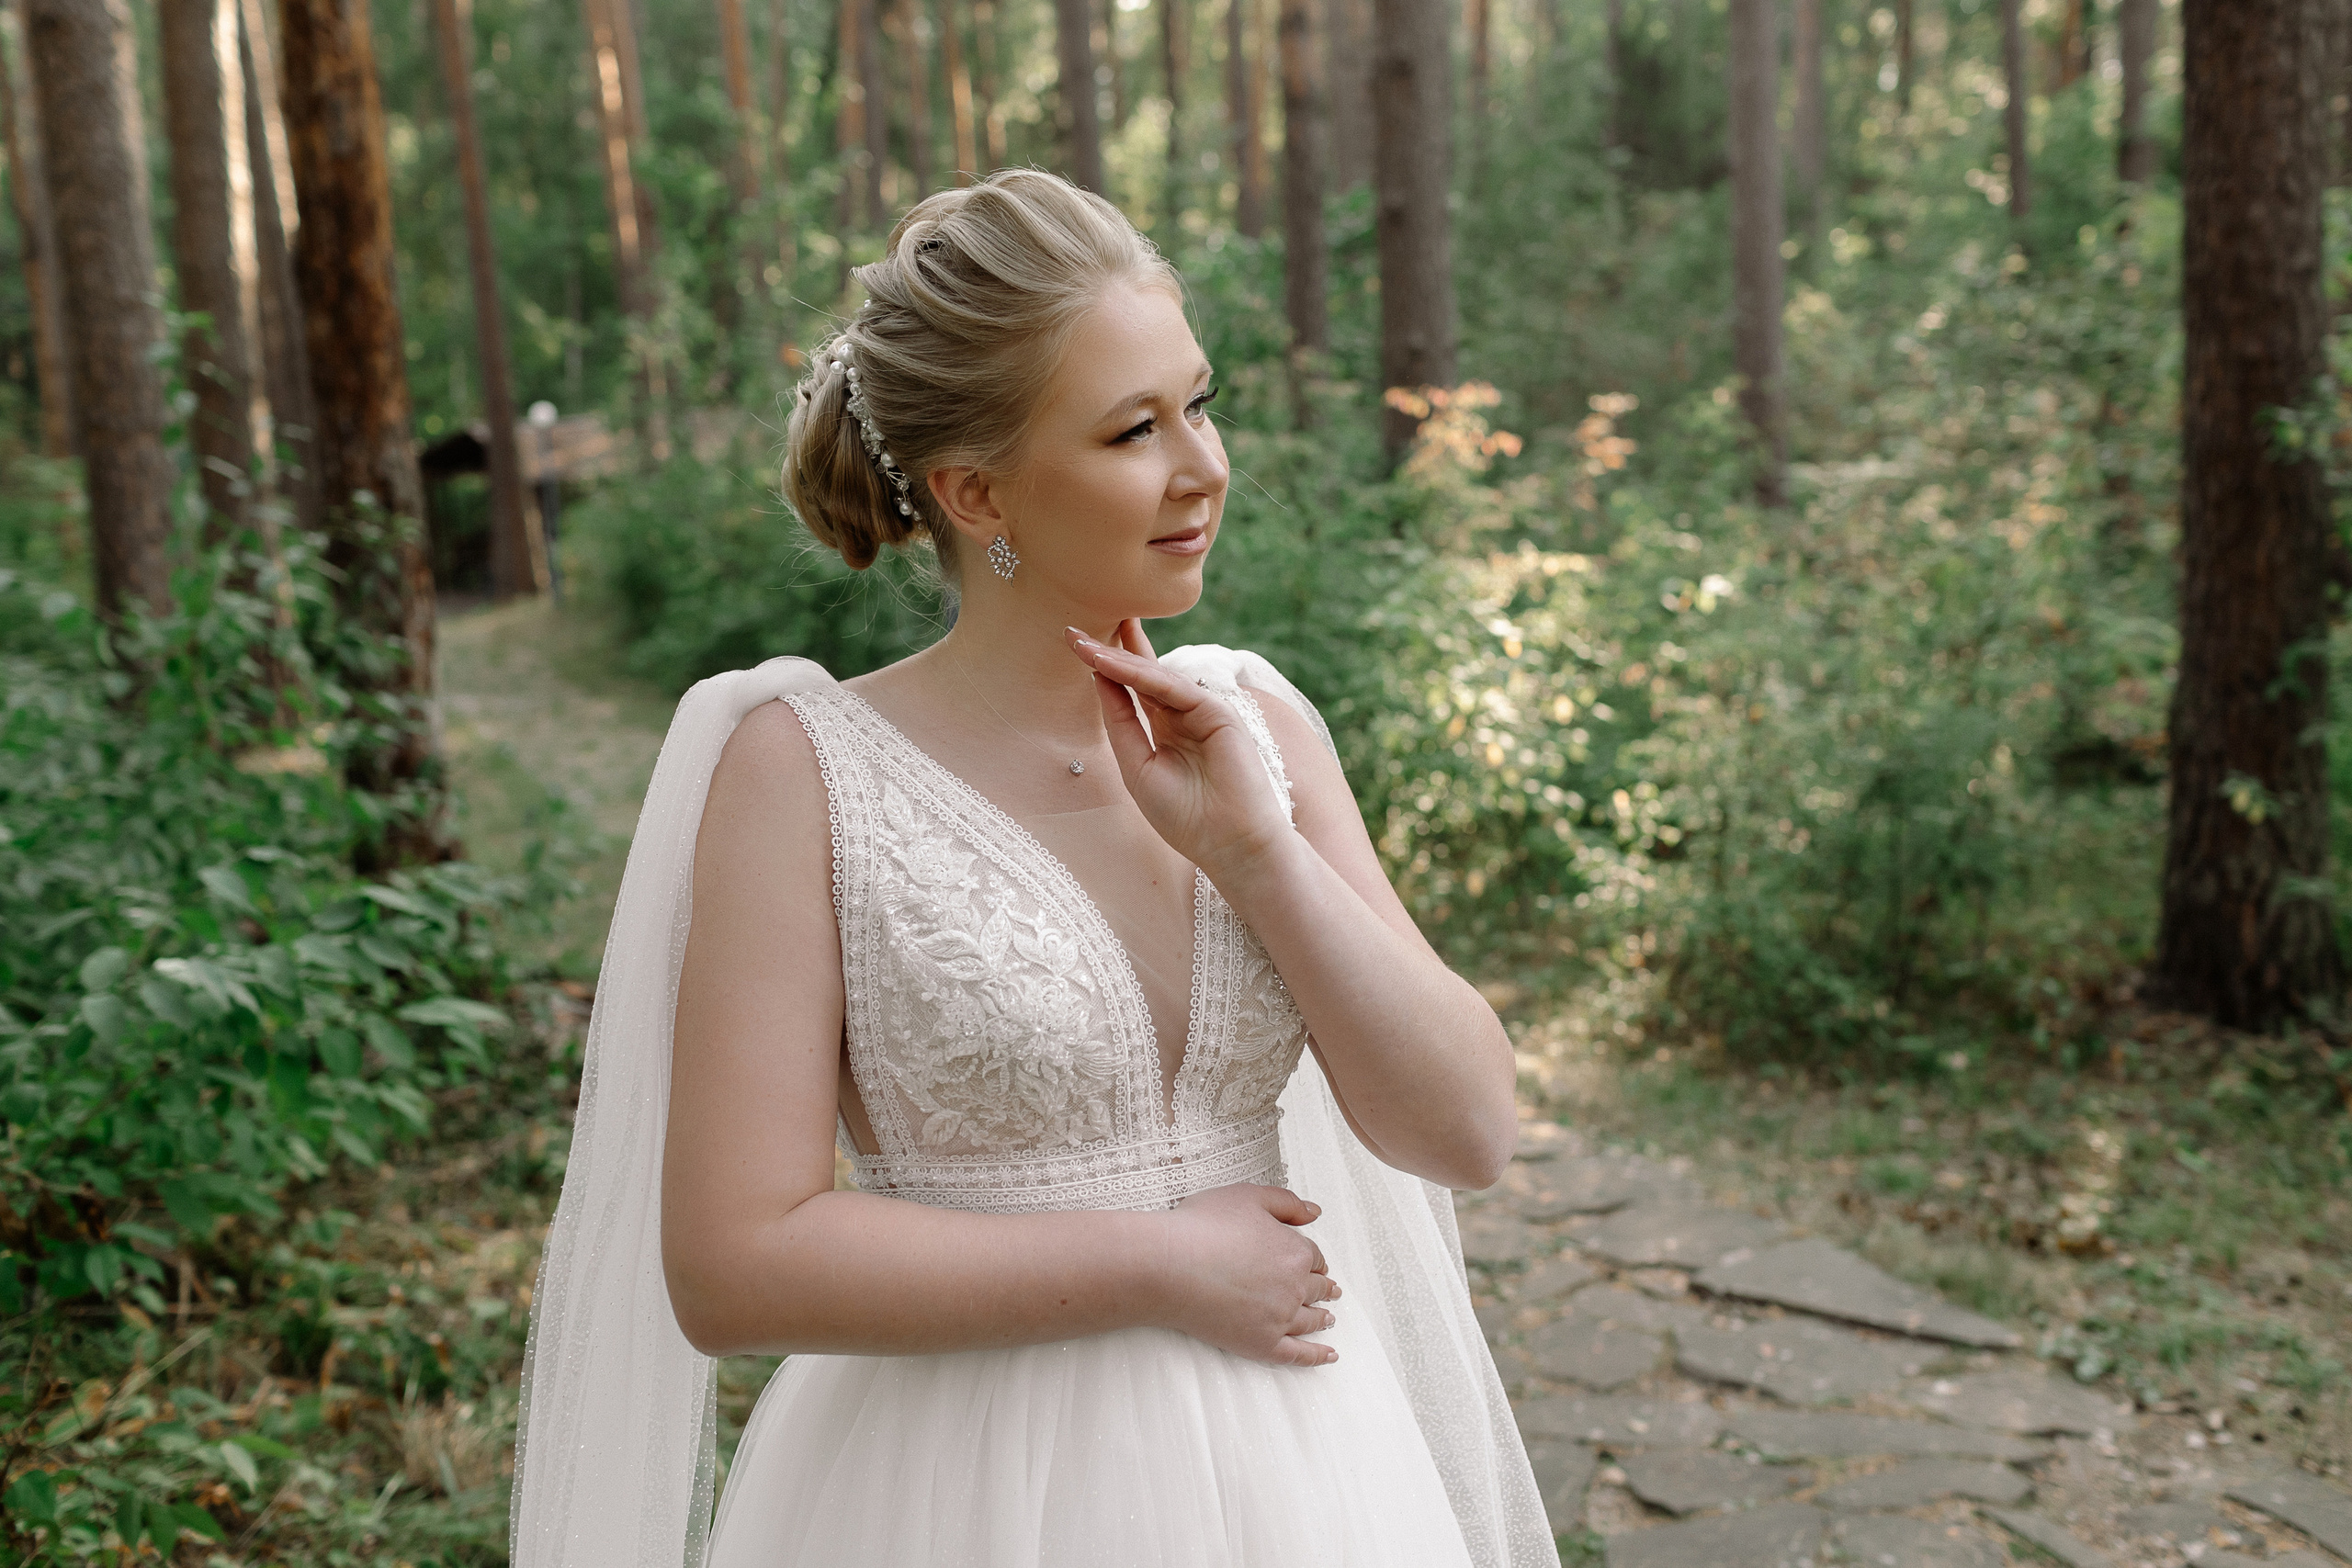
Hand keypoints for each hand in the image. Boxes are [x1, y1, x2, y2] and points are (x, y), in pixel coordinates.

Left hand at [1064, 620, 1292, 878]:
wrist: (1232, 847)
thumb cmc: (1186, 818)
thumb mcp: (1138, 768)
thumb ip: (1121, 724)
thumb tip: (1099, 681)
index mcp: (1164, 731)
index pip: (1131, 690)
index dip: (1104, 668)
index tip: (1073, 645)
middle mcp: (1181, 716)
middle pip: (1143, 673)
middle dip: (1109, 651)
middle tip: (1073, 631)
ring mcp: (1201, 712)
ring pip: (1155, 678)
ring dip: (1119, 659)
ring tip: (1083, 645)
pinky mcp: (1218, 713)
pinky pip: (1175, 689)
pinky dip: (1143, 675)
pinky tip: (1113, 664)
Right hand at [1151, 1183, 1342, 1366]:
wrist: (1167, 1265)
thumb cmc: (1201, 1227)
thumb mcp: (1248, 1196)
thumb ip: (1286, 1203)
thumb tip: (1314, 1212)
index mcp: (1294, 1251)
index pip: (1313, 1256)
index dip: (1313, 1259)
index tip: (1313, 1264)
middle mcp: (1293, 1286)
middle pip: (1316, 1288)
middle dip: (1325, 1288)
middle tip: (1330, 1290)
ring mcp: (1279, 1318)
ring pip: (1311, 1320)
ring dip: (1323, 1318)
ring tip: (1329, 1318)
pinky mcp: (1261, 1344)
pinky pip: (1298, 1355)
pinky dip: (1317, 1356)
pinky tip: (1329, 1356)